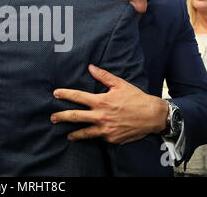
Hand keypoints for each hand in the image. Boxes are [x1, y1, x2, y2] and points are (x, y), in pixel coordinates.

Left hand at [50, 64, 168, 143]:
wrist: (153, 116)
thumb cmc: (136, 98)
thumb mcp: (120, 84)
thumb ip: (103, 76)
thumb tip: (90, 67)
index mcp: (101, 101)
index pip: (78, 97)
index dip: (65, 94)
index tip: (56, 94)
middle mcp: (101, 116)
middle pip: (76, 117)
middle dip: (62, 117)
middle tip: (53, 117)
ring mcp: (106, 129)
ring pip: (85, 133)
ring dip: (74, 134)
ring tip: (67, 135)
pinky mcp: (112, 139)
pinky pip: (100, 137)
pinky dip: (95, 136)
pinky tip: (91, 136)